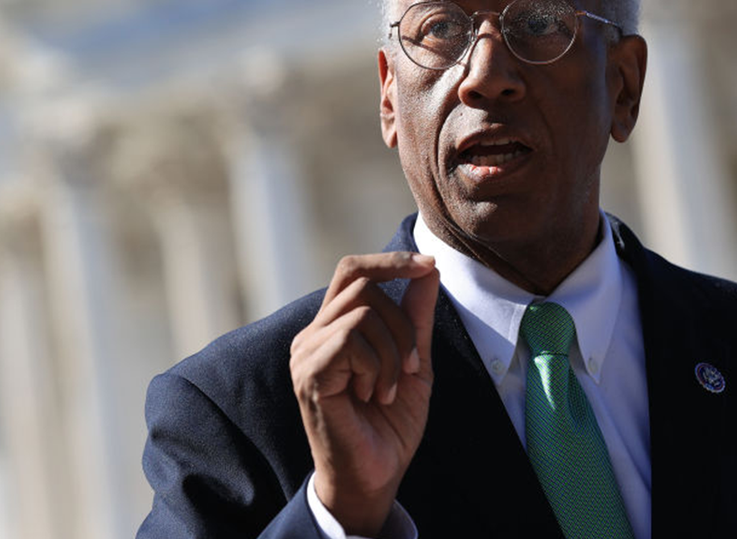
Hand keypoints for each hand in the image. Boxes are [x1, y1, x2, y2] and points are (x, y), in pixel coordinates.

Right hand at [289, 251, 439, 535]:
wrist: (376, 475)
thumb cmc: (390, 423)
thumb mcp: (414, 360)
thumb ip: (417, 315)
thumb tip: (429, 268)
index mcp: (334, 327)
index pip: (354, 271)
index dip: (391, 261)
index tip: (429, 265)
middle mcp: (313, 334)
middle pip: (362, 284)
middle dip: (403, 322)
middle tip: (412, 366)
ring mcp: (306, 352)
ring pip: (363, 312)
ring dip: (394, 351)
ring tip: (389, 390)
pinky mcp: (309, 373)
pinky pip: (352, 339)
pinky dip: (378, 367)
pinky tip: (374, 396)